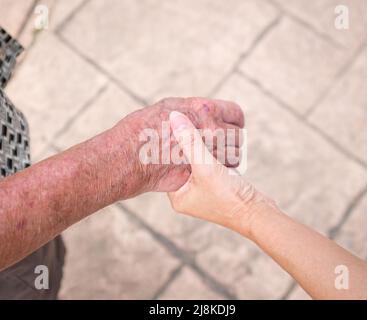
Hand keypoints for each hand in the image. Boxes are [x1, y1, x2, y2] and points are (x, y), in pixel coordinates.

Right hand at [116, 97, 244, 192]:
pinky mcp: (203, 173)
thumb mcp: (167, 108)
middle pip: (238, 135)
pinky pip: (222, 172)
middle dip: (232, 139)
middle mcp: (211, 130)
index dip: (234, 119)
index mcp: (203, 109)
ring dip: (229, 156)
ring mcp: (210, 153)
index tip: (232, 124)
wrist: (128, 158)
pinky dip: (220, 171)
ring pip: (235, 155)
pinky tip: (209, 170)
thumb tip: (200, 110)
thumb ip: (190, 110)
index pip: (235, 113)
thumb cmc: (141, 130)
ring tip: (216, 157)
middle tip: (222, 143)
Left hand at [166, 111, 273, 235]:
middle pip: (184, 161)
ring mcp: (203, 190)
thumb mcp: (206, 166)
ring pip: (200, 160)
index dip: (172, 144)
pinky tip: (222, 145)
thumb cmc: (229, 196)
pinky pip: (212, 164)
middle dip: (190, 145)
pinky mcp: (218, 186)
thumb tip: (175, 117)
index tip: (174, 125)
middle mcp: (188, 193)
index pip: (168, 164)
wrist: (257, 214)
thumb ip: (191, 141)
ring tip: (209, 135)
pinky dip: (216, 154)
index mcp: (177, 194)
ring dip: (206, 147)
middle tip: (191, 126)